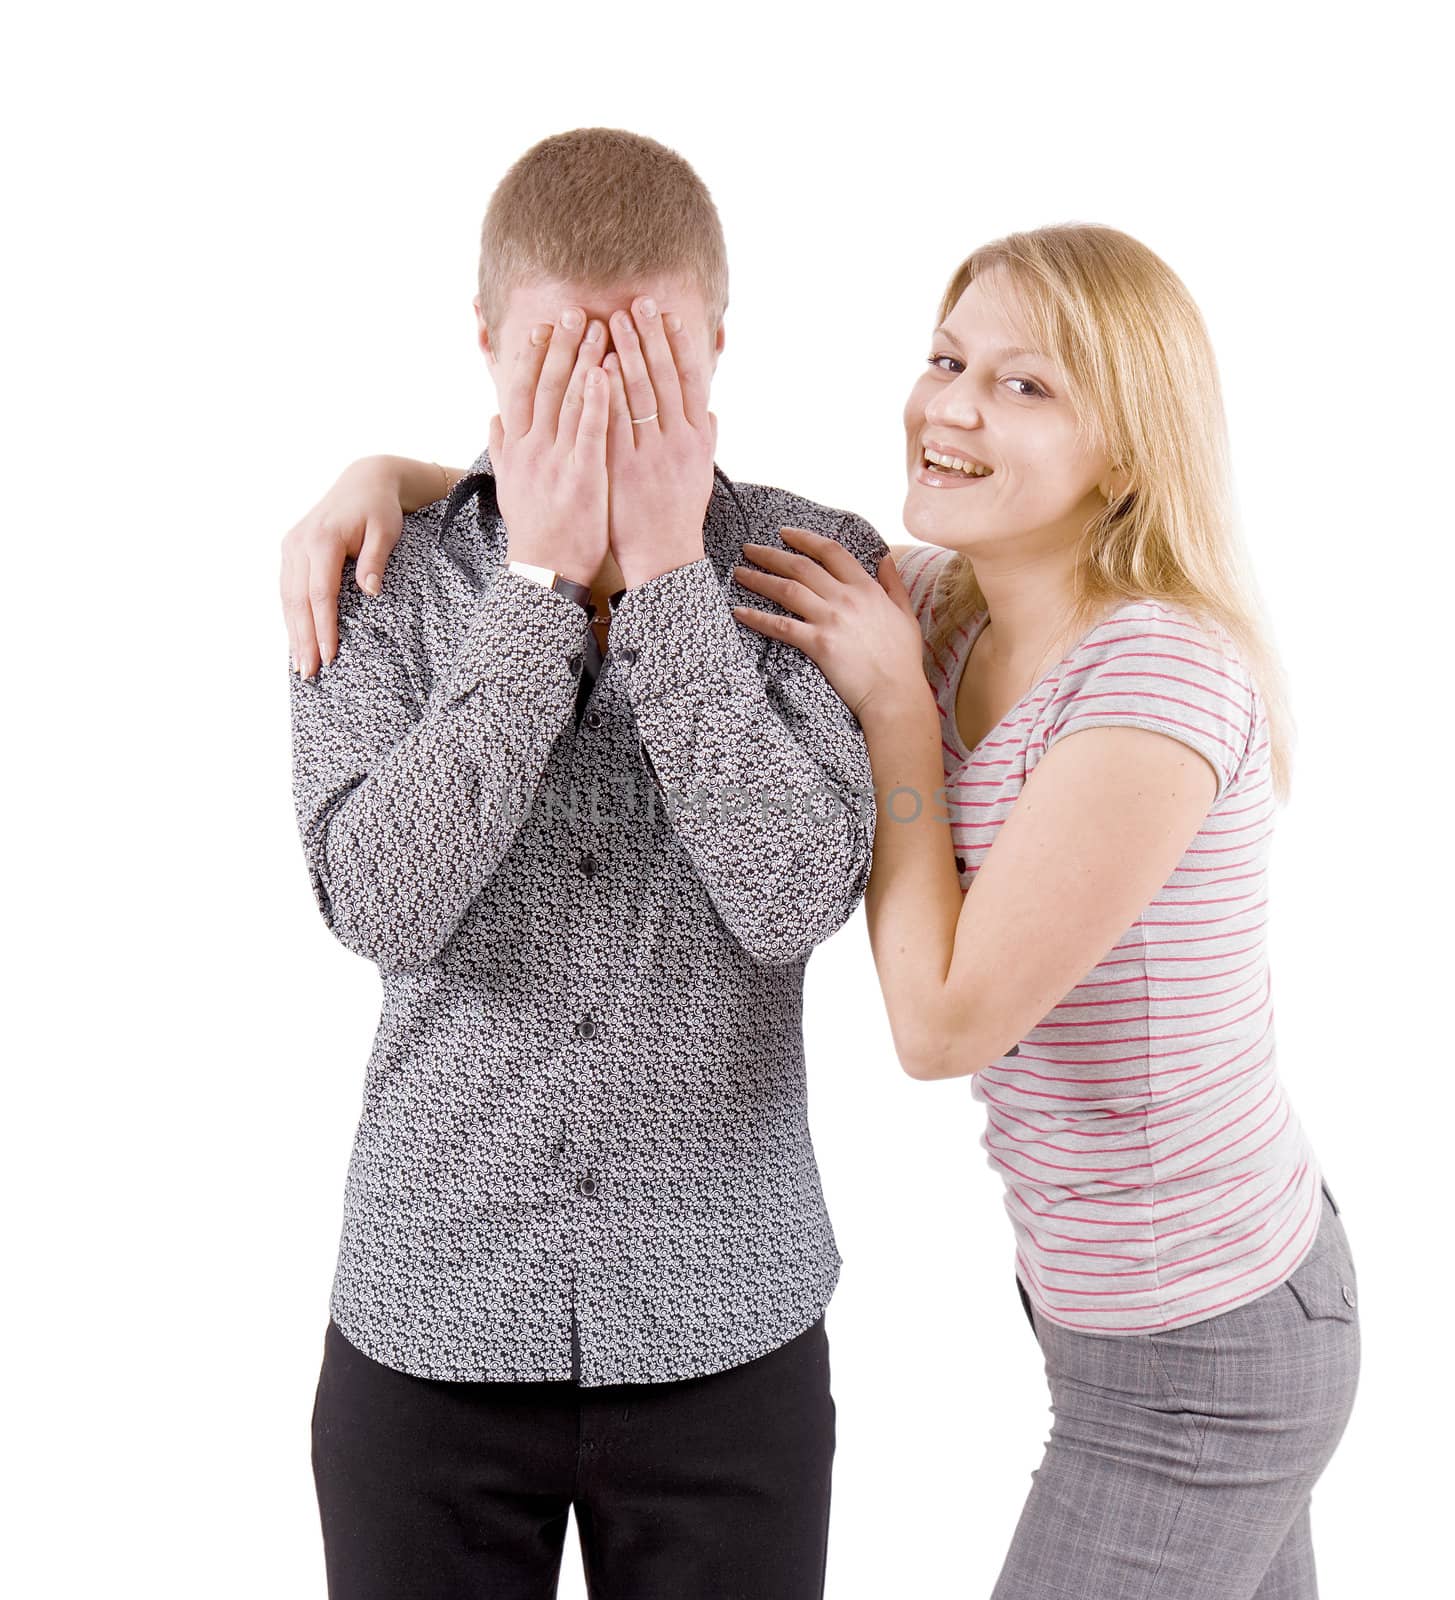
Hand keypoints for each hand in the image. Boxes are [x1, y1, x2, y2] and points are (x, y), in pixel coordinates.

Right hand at [281, 457, 408, 677]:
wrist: (364, 481)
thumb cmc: (379, 509)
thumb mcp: (386, 531)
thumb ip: (375, 560)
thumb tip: (370, 592)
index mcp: (322, 539)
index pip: (321, 593)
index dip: (323, 627)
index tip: (329, 656)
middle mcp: (299, 543)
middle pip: (298, 601)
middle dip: (303, 639)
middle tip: (308, 674)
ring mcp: (291, 547)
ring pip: (287, 598)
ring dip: (293, 633)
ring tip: (299, 666)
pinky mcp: (290, 551)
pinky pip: (287, 590)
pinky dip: (291, 617)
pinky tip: (295, 640)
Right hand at [489, 307, 610, 583]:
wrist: (544, 570)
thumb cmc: (534, 530)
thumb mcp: (509, 487)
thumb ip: (501, 450)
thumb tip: (492, 419)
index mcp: (517, 448)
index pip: (521, 391)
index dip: (531, 357)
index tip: (541, 326)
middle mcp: (532, 448)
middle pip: (545, 386)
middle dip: (561, 347)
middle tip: (575, 311)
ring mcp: (556, 460)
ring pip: (569, 401)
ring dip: (583, 361)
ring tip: (599, 329)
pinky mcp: (581, 475)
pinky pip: (589, 430)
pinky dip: (596, 400)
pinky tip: (606, 373)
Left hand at [600, 297, 716, 587]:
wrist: (664, 558)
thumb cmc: (679, 516)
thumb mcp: (701, 476)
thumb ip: (705, 440)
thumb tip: (710, 411)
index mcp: (698, 440)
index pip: (690, 381)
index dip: (679, 345)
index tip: (668, 315)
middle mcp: (677, 442)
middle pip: (665, 379)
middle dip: (650, 338)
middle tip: (637, 303)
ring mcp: (650, 455)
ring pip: (640, 395)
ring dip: (628, 353)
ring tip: (612, 321)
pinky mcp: (624, 470)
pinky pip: (616, 424)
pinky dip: (609, 393)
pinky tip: (599, 366)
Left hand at [731, 530, 929, 723]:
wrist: (895, 694)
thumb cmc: (902, 659)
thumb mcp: (905, 613)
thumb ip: (893, 583)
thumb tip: (885, 557)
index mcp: (866, 588)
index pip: (831, 551)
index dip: (805, 538)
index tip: (784, 533)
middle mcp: (846, 598)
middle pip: (801, 566)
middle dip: (771, 554)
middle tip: (749, 549)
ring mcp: (831, 620)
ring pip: (787, 589)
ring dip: (759, 578)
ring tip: (739, 573)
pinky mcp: (818, 644)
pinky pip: (781, 626)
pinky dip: (758, 617)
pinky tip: (740, 612)